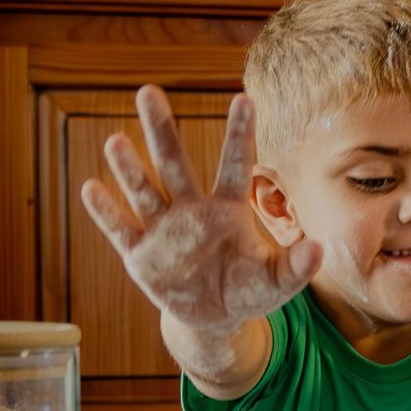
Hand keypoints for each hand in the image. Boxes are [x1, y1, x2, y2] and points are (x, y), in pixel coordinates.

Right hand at [80, 85, 321, 333]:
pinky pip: (121, 230)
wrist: (213, 318)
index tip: (244, 98)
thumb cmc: (247, 291)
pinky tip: (91, 188)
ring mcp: (164, 230)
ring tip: (116, 141)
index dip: (239, 134)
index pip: (235, 165)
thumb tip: (320, 248)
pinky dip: (107, 212)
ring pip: (145, 191)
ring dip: (130, 168)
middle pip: (175, 164)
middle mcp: (192, 210)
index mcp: (228, 209)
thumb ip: (296, 266)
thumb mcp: (276, 282)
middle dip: (161, 131)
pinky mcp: (141, 254)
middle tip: (147, 91)